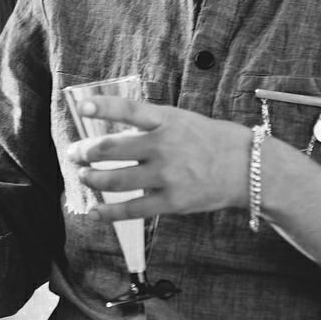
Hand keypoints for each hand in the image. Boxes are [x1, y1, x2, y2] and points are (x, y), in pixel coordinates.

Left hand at [66, 96, 250, 221]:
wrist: (247, 167)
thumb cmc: (209, 140)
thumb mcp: (181, 119)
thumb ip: (150, 124)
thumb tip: (113, 130)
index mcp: (167, 120)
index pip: (130, 110)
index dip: (104, 107)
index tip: (82, 106)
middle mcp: (164, 146)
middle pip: (111, 149)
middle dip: (85, 153)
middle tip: (74, 154)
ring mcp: (167, 176)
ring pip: (115, 180)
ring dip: (93, 180)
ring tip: (85, 177)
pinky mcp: (172, 202)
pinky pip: (132, 209)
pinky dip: (109, 213)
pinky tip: (95, 212)